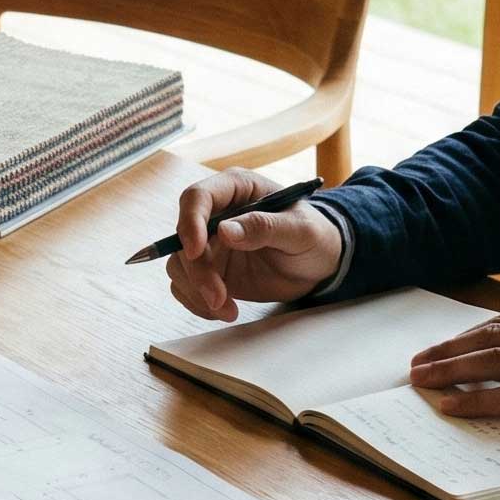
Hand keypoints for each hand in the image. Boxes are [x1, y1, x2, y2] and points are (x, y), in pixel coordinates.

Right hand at [165, 169, 344, 321]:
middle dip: (197, 271)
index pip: (197, 197)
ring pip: (180, 264)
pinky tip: (224, 310)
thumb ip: (264, 227)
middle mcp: (216, 214)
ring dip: (196, 290)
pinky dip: (198, 302)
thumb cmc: (315, 237)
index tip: (195, 252)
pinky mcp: (210, 270)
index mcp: (236, 189)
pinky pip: (186, 285)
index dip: (190, 223)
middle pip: (183, 238)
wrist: (319, 265)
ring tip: (227, 309)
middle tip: (219, 297)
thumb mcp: (301, 230)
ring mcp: (210, 243)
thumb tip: (225, 231)